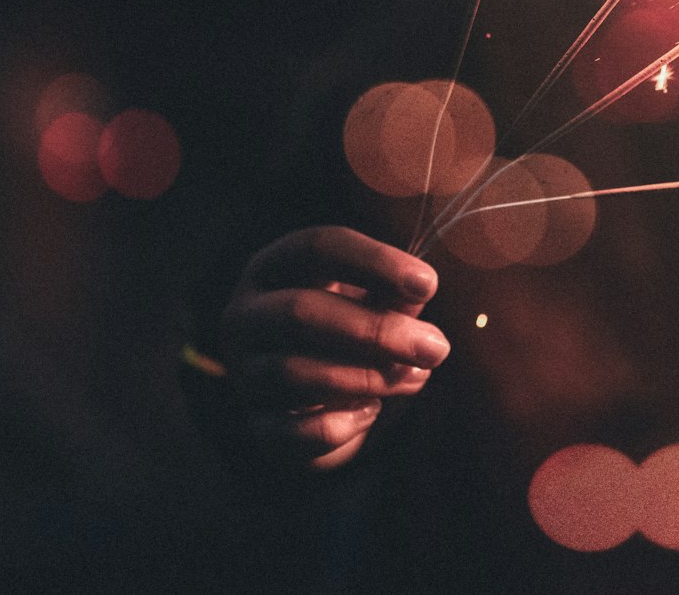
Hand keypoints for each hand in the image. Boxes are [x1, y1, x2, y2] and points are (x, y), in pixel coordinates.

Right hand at [220, 226, 447, 470]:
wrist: (312, 398)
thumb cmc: (348, 328)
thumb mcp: (371, 301)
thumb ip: (393, 298)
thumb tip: (415, 301)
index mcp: (275, 266)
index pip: (315, 247)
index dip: (374, 262)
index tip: (428, 285)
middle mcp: (246, 314)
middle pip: (300, 311)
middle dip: (376, 331)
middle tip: (435, 347)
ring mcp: (243, 371)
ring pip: (293, 373)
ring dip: (365, 377)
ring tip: (412, 378)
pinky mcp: (255, 425)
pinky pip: (293, 431)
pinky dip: (340, 424)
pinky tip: (372, 410)